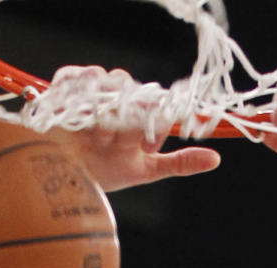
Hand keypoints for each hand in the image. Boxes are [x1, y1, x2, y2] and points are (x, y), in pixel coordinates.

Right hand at [50, 68, 219, 192]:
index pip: (158, 103)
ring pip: (113, 82)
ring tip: (98, 139)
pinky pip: (80, 77)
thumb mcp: (145, 170)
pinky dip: (83, 97)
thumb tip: (215, 159)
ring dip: (107, 114)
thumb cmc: (101, 174)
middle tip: (117, 143)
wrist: (61, 181)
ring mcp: (94, 89)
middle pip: (136, 91)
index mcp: (139, 111)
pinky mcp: (67, 85)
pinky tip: (82, 117)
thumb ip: (179, 163)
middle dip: (129, 120)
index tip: (143, 143)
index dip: (153, 122)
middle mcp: (119, 96)